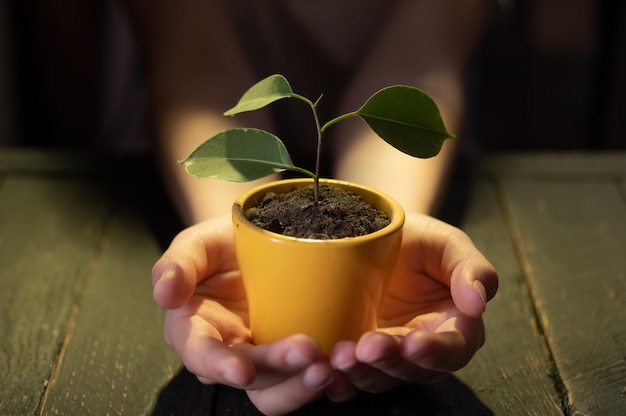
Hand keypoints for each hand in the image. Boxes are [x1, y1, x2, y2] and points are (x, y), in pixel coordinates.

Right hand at [151, 217, 335, 415]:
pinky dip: (324, 378)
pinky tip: (344, 365)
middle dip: (277, 369)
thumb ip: (179, 263)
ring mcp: (263, 357)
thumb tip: (163, 294)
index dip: (219, 365)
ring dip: (303, 384)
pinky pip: (306, 377)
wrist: (261, 239)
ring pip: (277, 390)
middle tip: (310, 352)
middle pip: (249, 376)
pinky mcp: (293, 357)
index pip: (201, 354)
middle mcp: (228, 352)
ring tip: (331, 366)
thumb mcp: (198, 243)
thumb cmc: (223, 242)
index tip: (242, 369)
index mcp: (196, 330)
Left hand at [326, 212, 497, 401]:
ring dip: (359, 372)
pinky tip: (322, 369)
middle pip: (412, 371)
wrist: (374, 235)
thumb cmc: (418, 240)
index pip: (454, 350)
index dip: (435, 352)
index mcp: (454, 326)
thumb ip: (471, 268)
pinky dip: (336, 380)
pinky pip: (348, 379)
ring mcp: (387, 356)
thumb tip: (478, 304)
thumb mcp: (447, 243)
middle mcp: (422, 350)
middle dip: (389, 361)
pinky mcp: (355, 356)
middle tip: (366, 346)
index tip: (413, 342)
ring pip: (379, 379)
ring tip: (339, 355)